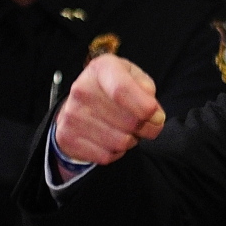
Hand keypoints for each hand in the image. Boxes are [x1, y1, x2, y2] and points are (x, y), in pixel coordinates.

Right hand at [54, 54, 165, 168]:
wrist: (79, 103)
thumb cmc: (113, 89)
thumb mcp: (133, 77)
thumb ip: (147, 91)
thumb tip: (154, 115)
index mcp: (102, 69)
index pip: (122, 90)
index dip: (146, 108)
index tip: (157, 116)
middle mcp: (82, 89)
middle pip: (129, 122)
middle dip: (146, 128)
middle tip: (144, 124)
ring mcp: (72, 115)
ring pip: (121, 142)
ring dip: (132, 140)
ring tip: (126, 129)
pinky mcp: (67, 137)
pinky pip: (107, 156)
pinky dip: (116, 152)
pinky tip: (111, 139)